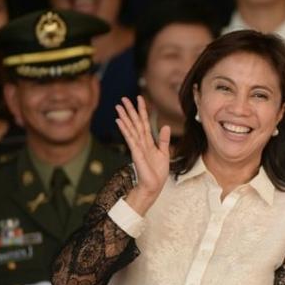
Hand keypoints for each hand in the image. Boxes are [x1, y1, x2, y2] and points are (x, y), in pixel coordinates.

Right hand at [115, 96, 170, 214]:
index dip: (142, 110)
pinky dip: (125, 129)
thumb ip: (164, 140)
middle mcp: (141, 142)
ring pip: (131, 128)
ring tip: (118, 105)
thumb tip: (165, 126)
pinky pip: (130, 138)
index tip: (140, 98)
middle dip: (130, 110)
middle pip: (135, 122)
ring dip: (125, 117)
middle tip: (123, 98)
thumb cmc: (157, 172)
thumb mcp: (164, 153)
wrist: (154, 186)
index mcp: (148, 141)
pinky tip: (119, 120)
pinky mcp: (136, 153)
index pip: (145, 122)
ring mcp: (137, 147)